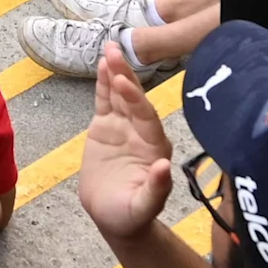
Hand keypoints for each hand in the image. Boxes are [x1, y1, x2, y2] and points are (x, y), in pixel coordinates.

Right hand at [73, 41, 173, 248]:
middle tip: (115, 54)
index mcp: (155, 148)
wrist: (114, 217)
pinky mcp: (106, 126)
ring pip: (120, 95)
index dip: (136, 100)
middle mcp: (142, 132)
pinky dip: (104, 83)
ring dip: (116, 72)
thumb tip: (164, 166)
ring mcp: (124, 127)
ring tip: (109, 50)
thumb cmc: (131, 216)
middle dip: (126, 77)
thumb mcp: (142, 208)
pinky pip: (105, 101)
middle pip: (135, 100)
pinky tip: (103, 64)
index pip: (147, 119)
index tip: (124, 84)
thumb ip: (155, 189)